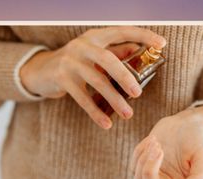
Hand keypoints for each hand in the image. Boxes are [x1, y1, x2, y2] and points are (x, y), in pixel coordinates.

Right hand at [20, 26, 165, 128]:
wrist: (41, 71)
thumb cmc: (76, 62)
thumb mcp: (95, 54)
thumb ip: (115, 52)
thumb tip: (138, 51)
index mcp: (95, 37)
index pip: (122, 31)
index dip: (142, 35)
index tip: (161, 44)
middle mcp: (83, 46)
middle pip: (108, 60)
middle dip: (125, 77)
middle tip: (138, 93)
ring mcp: (71, 61)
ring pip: (97, 81)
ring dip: (114, 100)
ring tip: (127, 114)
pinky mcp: (62, 78)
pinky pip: (82, 98)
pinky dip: (95, 112)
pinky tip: (106, 124)